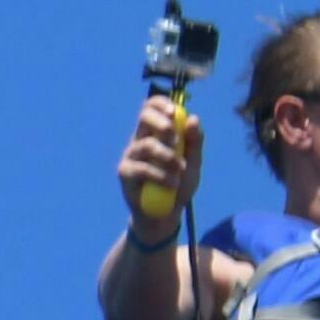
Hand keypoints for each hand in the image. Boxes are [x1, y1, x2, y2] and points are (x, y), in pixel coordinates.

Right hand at [119, 94, 202, 230]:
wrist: (166, 215)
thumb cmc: (178, 184)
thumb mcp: (193, 164)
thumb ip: (194, 142)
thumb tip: (193, 118)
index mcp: (155, 133)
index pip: (152, 108)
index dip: (161, 104)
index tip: (174, 111)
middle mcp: (140, 140)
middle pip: (144, 117)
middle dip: (161, 123)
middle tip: (175, 137)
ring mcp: (130, 156)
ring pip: (148, 145)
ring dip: (169, 158)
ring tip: (181, 172)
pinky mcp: (125, 173)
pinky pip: (143, 169)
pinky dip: (161, 176)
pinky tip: (172, 184)